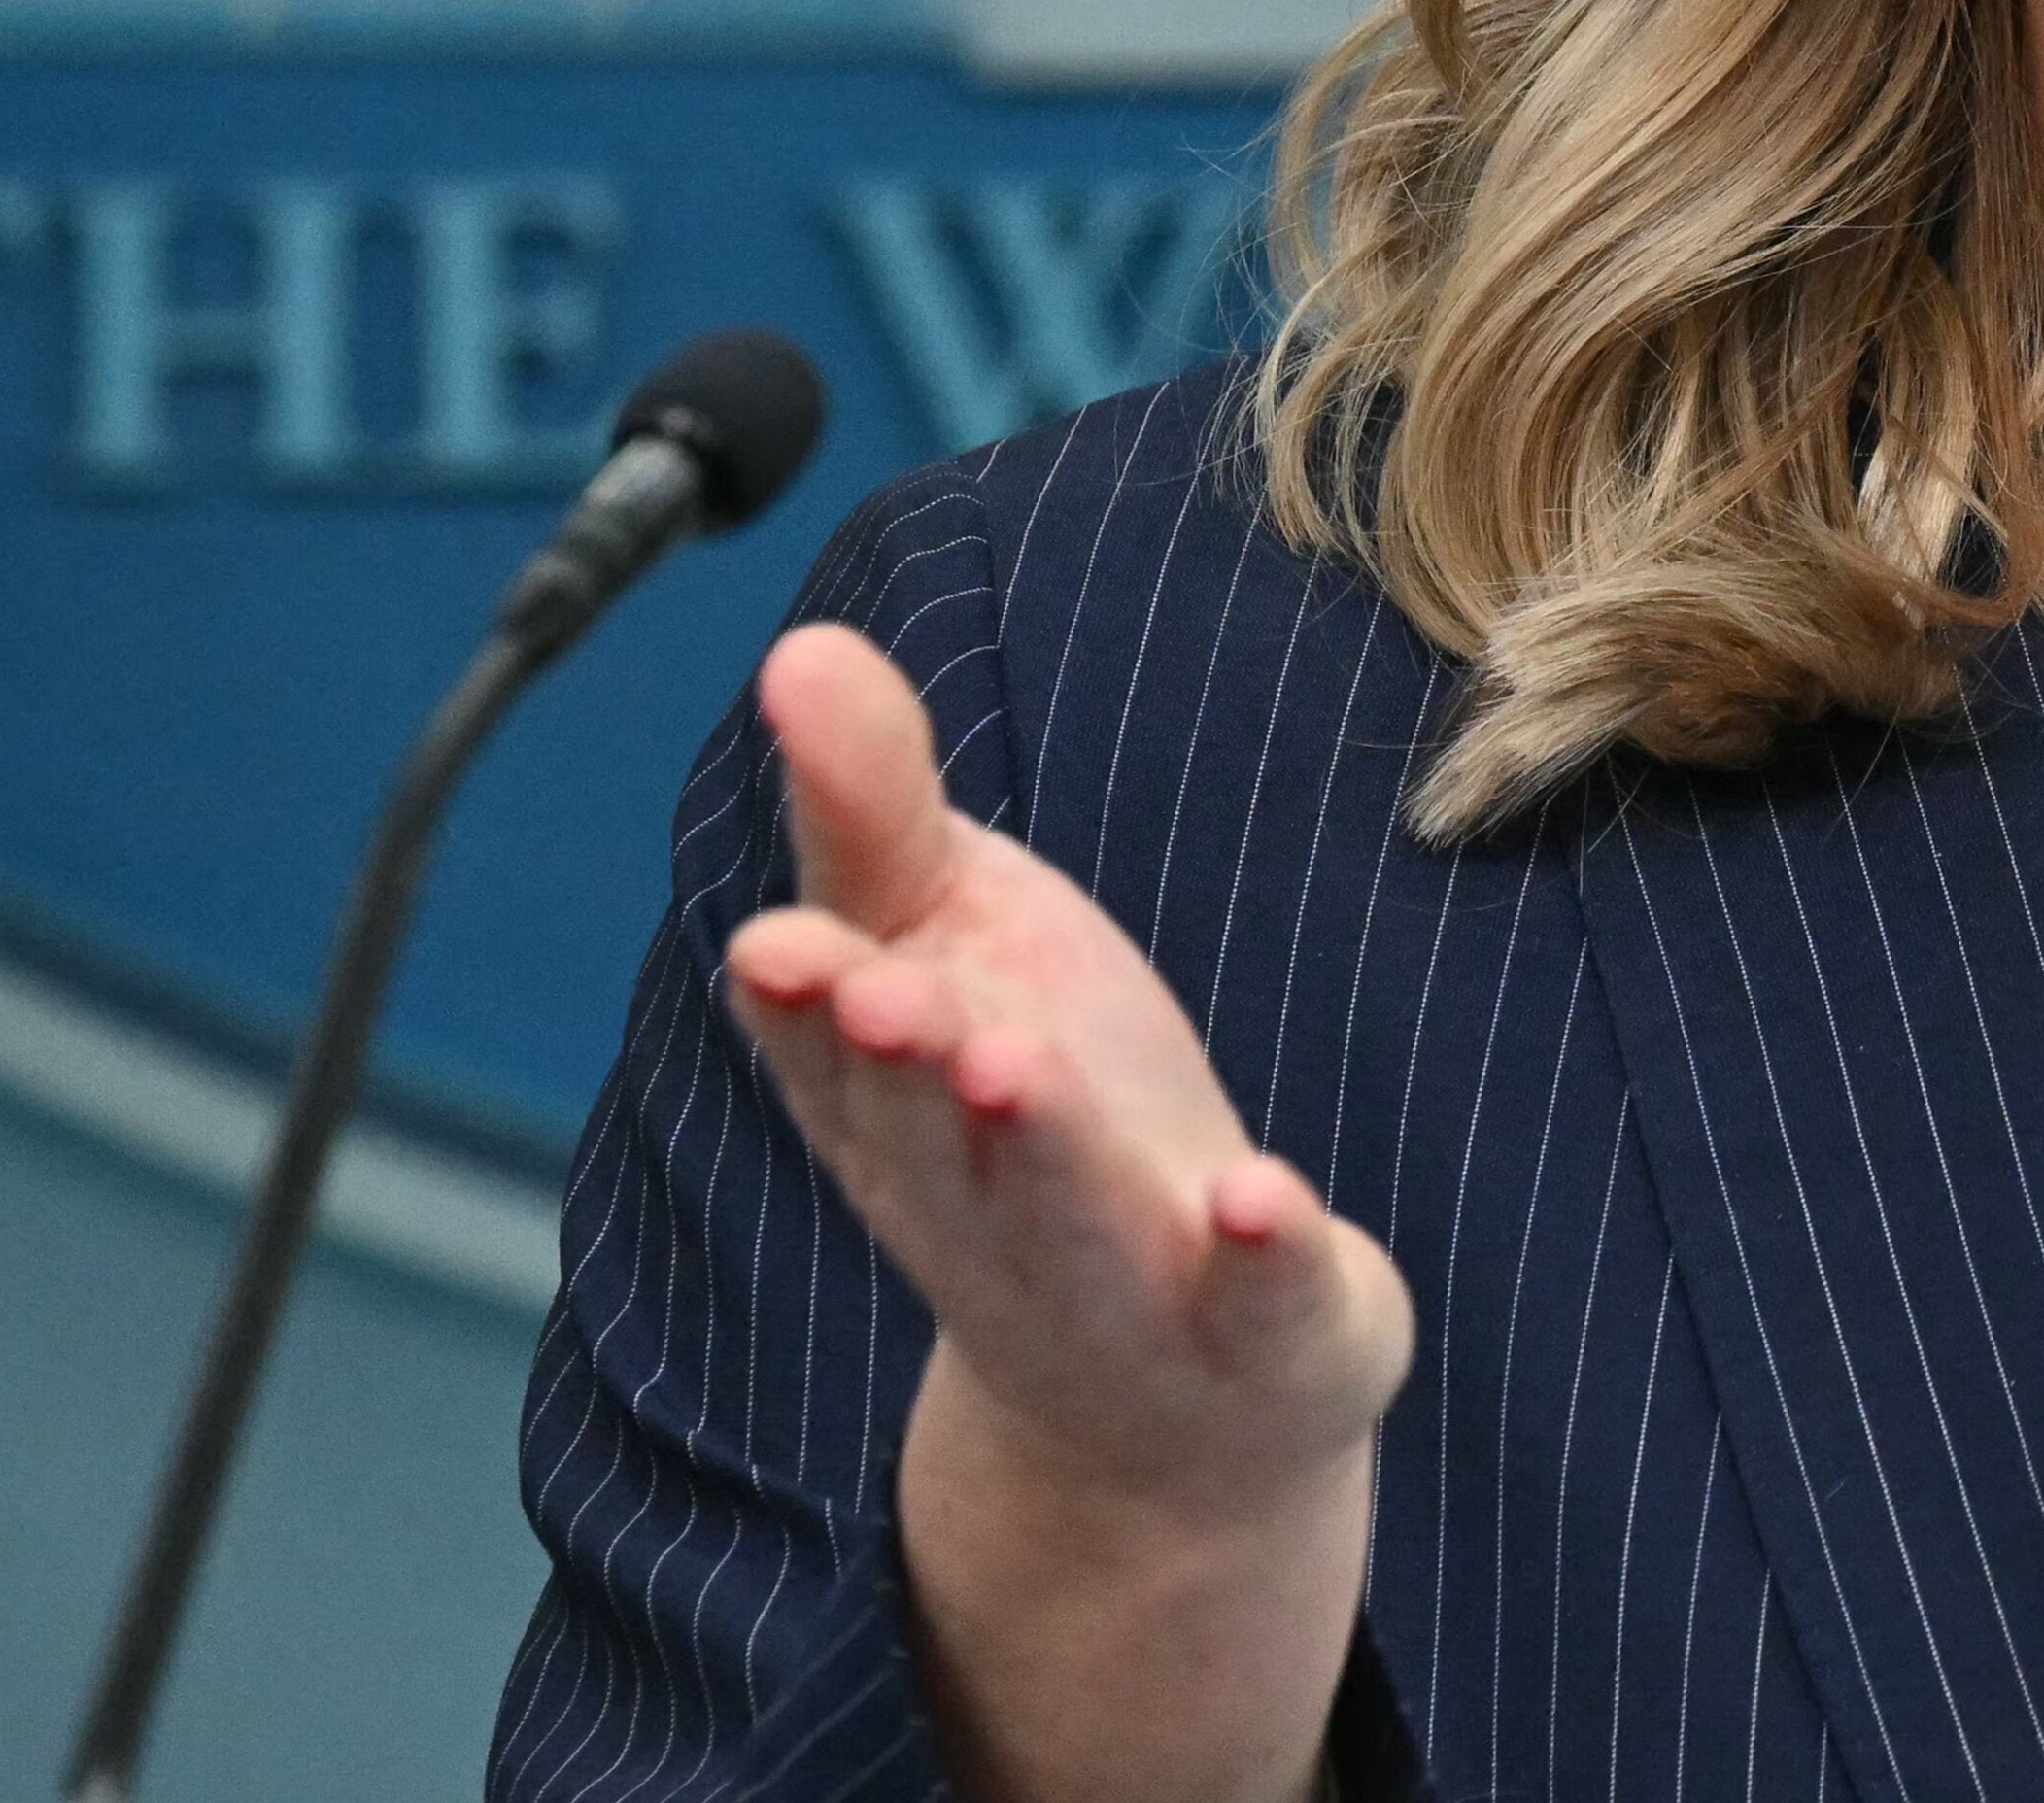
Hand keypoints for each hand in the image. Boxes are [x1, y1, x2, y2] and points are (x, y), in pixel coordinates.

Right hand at [722, 624, 1405, 1800]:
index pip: (830, 1050)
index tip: (780, 943)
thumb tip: (799, 645)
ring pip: (1068, 1216)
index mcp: (896, 1103)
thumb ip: (876, 813)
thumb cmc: (1034, 1114)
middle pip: (934, 1137)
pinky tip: (1263, 1194)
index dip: (808, 1001)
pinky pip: (1259, 1299)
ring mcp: (1123, 1280)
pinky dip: (1258, 1254)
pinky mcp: (1262, 1325)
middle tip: (885, 991)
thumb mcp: (951, 943)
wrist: (1172, 1399)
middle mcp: (986, 1204)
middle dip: (906, 1067)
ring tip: (1014, 1062)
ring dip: (1041, 1147)